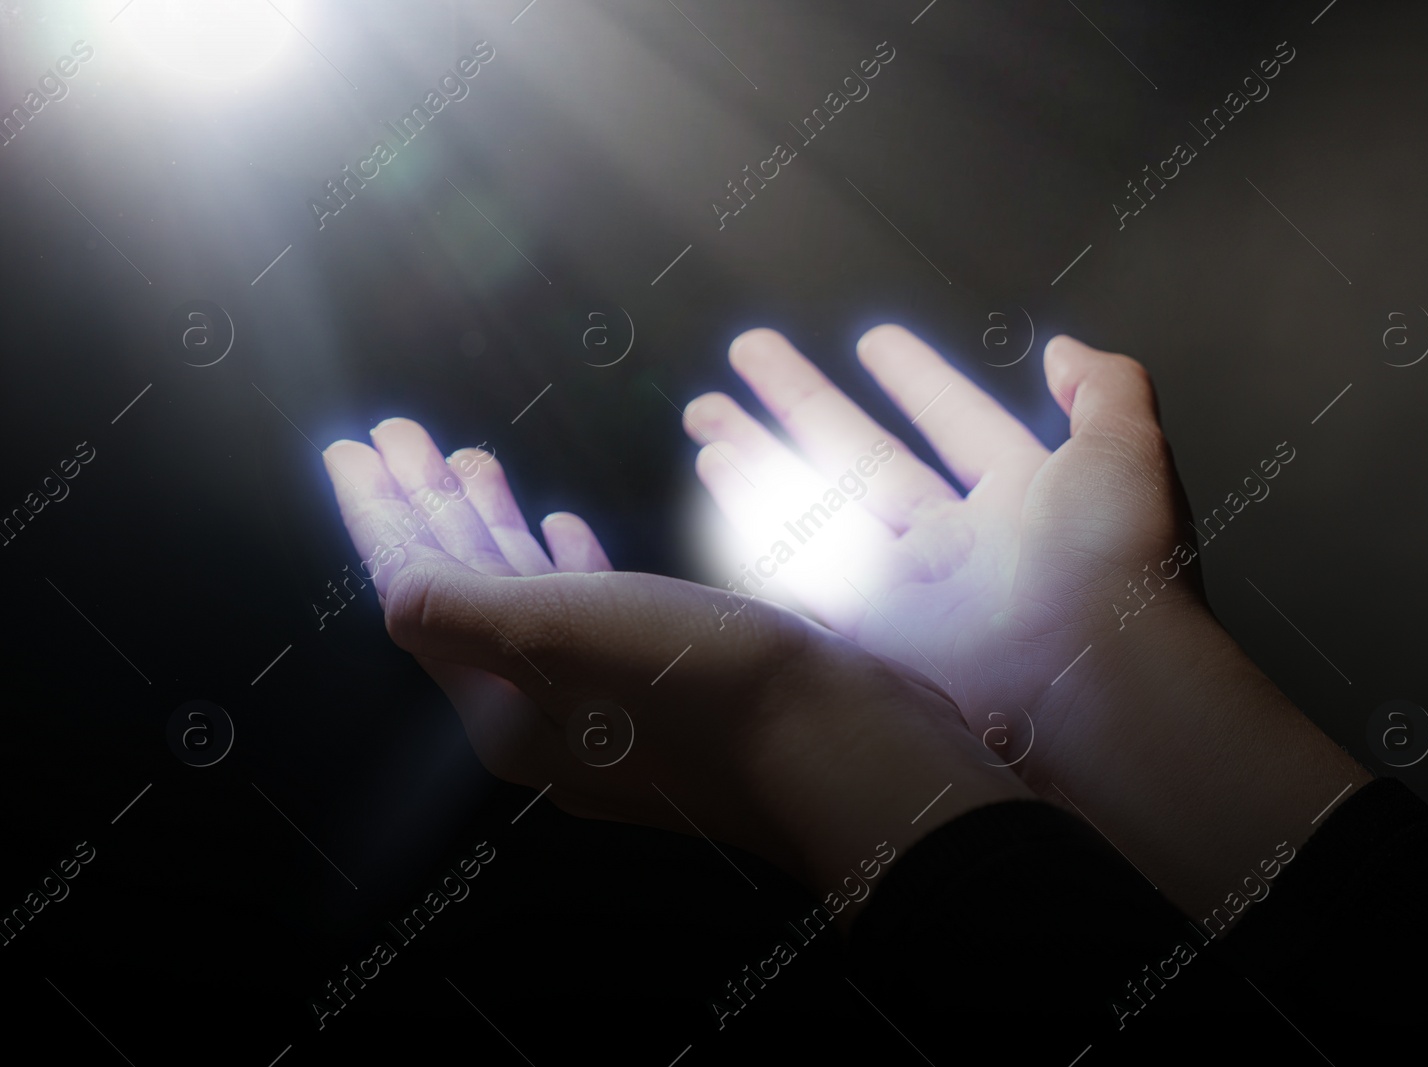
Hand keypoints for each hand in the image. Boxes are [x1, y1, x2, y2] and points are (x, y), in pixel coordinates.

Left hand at [321, 418, 1029, 905]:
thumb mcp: (556, 636)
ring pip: (526, 598)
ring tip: (475, 462)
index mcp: (500, 704)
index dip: (381, 514)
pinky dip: (567, 564)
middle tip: (401, 434)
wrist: (840, 749)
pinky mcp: (665, 690)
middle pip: (464, 592)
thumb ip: (456, 606)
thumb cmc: (700, 685)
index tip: (353, 444)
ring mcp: (605, 706)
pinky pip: (589, 612)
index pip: (417, 590)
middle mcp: (541, 713)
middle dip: (430, 509)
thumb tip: (388, 579)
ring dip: (495, 527)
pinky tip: (571, 530)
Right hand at [685, 327, 1368, 915]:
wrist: (1096, 686)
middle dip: (804, 401)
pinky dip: (752, 513)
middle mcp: (959, 542)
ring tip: (705, 410)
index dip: (917, 379)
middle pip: (863, 454)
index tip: (874, 339)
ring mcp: (908, 590)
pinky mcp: (867, 633)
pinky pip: (798, 561)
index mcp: (1025, 498)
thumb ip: (1103, 388)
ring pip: (817, 503)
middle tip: (750, 351)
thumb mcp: (1128, 452)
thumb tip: (1061, 348)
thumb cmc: (1116, 566)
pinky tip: (715, 467)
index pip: (958, 422)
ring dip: (759, 454)